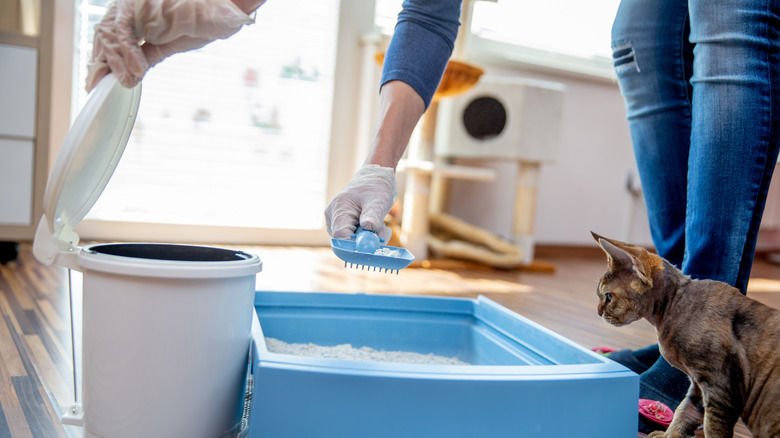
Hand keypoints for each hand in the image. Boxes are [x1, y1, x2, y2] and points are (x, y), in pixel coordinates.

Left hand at [86, 0, 256, 90]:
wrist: (225, 9)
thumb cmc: (204, 20)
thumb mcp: (171, 43)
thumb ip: (149, 54)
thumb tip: (132, 73)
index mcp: (137, 14)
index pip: (110, 37)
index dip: (104, 60)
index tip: (99, 81)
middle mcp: (131, 6)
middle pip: (104, 34)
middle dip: (102, 62)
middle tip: (99, 85)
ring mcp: (135, 4)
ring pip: (110, 33)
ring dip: (116, 61)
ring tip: (126, 81)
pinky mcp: (141, 4)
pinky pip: (125, 30)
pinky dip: (128, 53)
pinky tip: (136, 70)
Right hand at [325, 164, 396, 242]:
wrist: (374, 179)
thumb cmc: (376, 186)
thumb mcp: (378, 199)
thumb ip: (373, 215)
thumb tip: (369, 227)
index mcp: (339, 208)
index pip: (340, 236)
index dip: (355, 245)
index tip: (373, 247)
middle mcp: (333, 217)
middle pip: (345, 241)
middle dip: (366, 242)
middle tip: (384, 233)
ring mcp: (336, 223)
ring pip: (351, 242)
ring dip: (369, 239)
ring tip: (381, 225)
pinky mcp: (343, 227)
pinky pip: (354, 239)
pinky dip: (368, 237)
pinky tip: (375, 226)